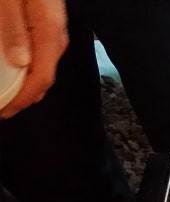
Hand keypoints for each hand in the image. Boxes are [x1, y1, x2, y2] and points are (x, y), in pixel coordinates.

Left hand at [0, 0, 67, 117]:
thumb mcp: (8, 1)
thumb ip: (14, 28)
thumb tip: (21, 63)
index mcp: (48, 29)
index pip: (40, 77)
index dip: (21, 100)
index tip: (3, 112)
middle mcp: (55, 33)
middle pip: (44, 76)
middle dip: (23, 97)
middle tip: (3, 109)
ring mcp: (52, 27)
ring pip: (42, 65)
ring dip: (24, 83)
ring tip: (7, 93)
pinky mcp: (44, 20)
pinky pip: (39, 52)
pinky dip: (26, 66)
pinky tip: (13, 67)